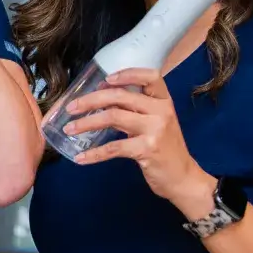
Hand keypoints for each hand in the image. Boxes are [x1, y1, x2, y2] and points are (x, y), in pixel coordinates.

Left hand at [63, 68, 215, 213]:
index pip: (150, 77)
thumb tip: (102, 94)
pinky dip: (95, 153)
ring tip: (69, 128)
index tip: (105, 79)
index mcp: (164, 101)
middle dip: (91, 100)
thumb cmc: (165, 148)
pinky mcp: (147, 149)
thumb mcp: (156, 122)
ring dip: (86, 123)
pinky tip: (81, 157)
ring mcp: (155, 130)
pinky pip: (114, 148)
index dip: (127, 74)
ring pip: (113, 117)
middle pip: (121, 96)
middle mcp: (161, 111)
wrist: (183, 178)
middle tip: (71, 107)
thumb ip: (135, 108)